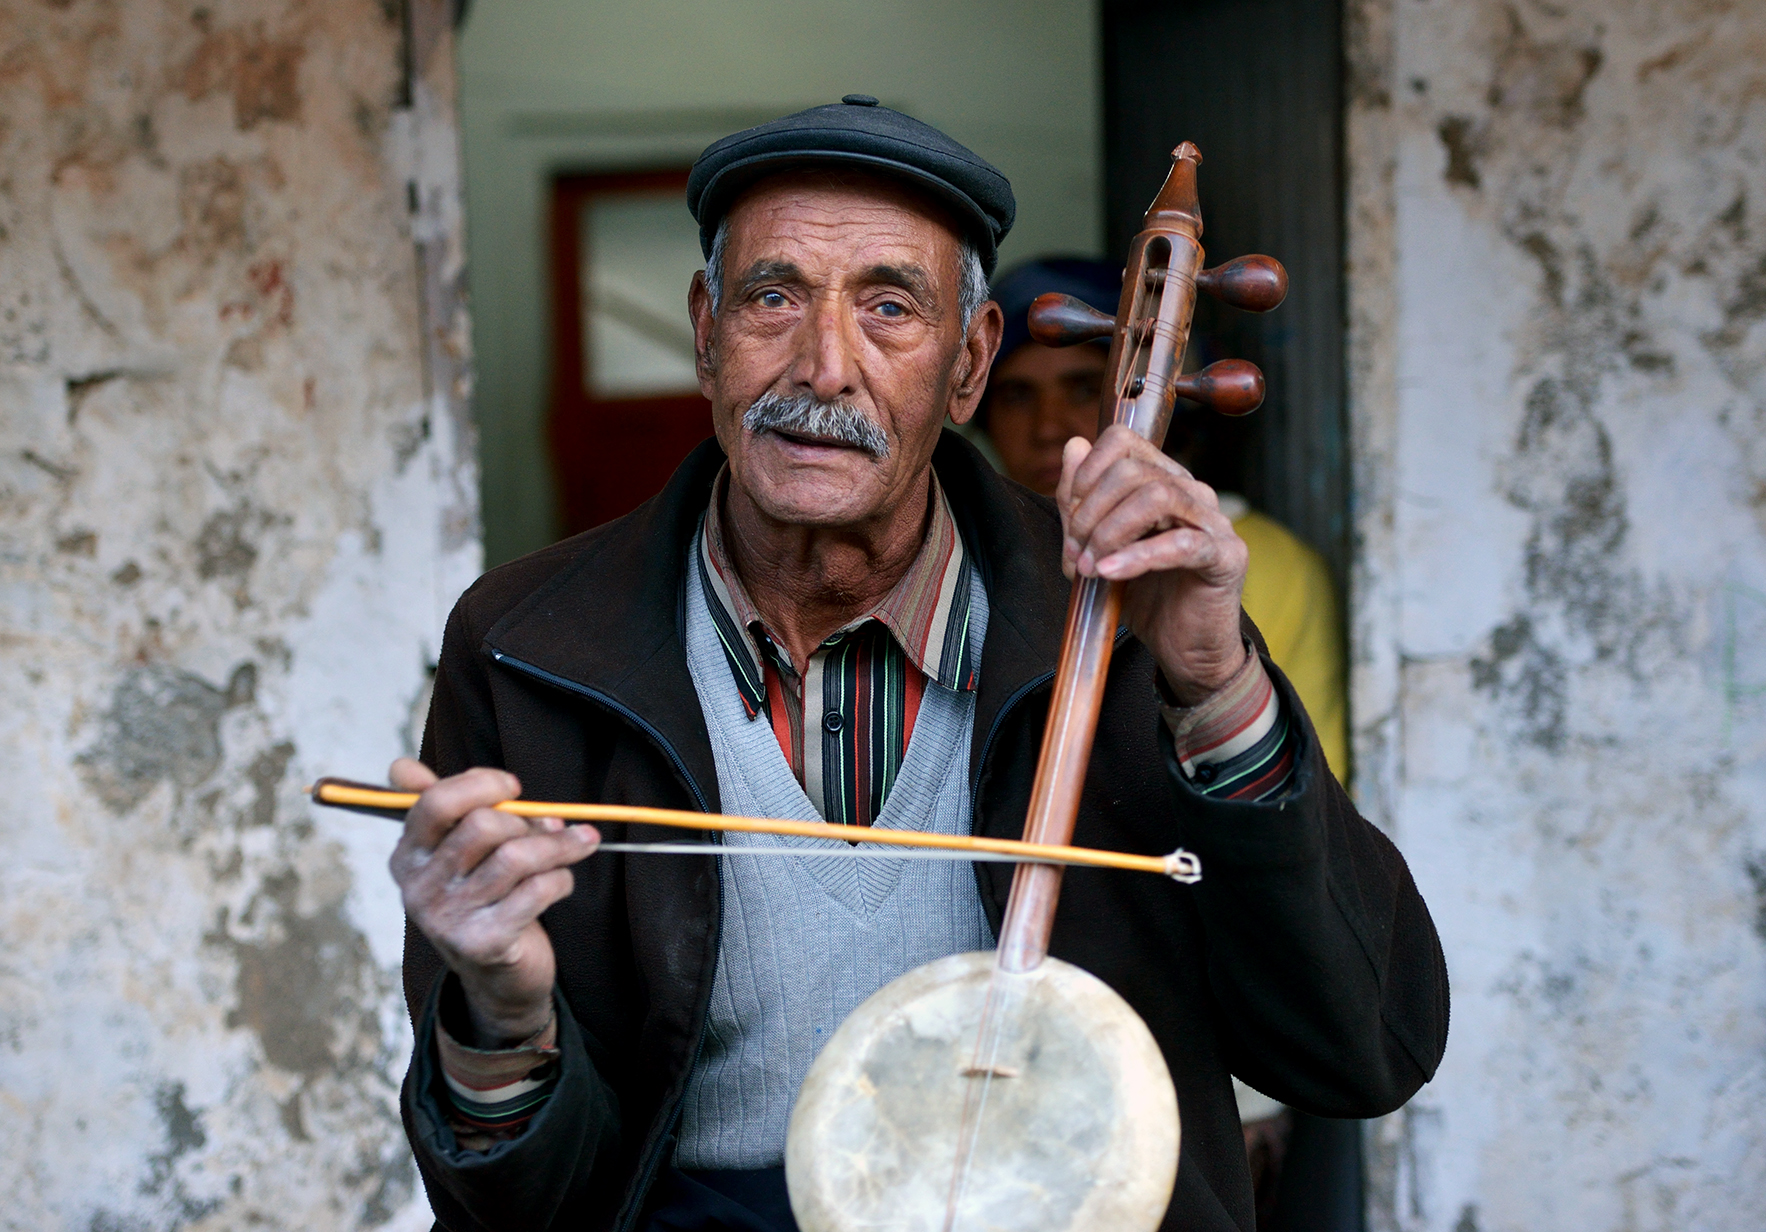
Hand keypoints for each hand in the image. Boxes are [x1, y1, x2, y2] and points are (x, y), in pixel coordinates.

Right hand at [387, 758, 599, 1045]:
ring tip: (580, 844)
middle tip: (550, 828)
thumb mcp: (458, 850)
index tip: (513, 787)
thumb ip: (441, 805)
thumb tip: (401, 768)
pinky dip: (562, 879)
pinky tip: (562, 881)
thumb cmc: (483, 896)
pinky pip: (537, 890)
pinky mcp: (484, 944)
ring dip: (560, 845)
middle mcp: (418, 888)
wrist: (497, 975)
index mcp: (407, 856)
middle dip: (528, 820)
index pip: (434, 802)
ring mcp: (448, 919)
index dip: (481, 784)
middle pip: (483, 825)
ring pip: (517, 856)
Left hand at [1056, 426, 1248, 703]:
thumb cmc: (1146, 598)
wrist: (1185, 651)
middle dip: (1090, 512)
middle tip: (1073, 553)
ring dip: (1109, 532)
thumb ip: (1082, 501)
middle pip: (1132, 471)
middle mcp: (1192, 492)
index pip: (1124, 441)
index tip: (1068, 515)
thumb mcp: (1099, 547)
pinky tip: (1110, 573)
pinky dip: (1137, 557)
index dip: (1087, 472)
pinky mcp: (1227, 557)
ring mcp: (1214, 522)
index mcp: (1164, 480)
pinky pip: (1181, 544)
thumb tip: (1073, 446)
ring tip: (1090, 566)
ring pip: (1156, 497)